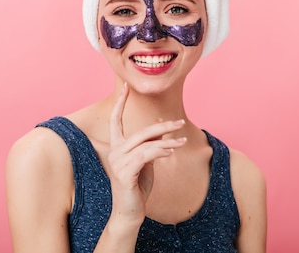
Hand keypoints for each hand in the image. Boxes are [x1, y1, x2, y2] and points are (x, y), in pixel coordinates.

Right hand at [106, 84, 186, 223]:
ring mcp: (118, 163)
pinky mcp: (125, 173)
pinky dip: (160, 151)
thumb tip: (159, 123)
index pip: (115, 120)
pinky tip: (171, 151)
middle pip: (141, 131)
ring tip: (183, 141)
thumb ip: (149, 143)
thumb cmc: (137, 186)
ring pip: (147, 143)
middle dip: (163, 126)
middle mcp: (115, 152)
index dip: (121, 103)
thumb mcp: (145, 161)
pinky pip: (146, 156)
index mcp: (117, 147)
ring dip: (168, 141)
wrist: (129, 212)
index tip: (126, 87)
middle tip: (180, 122)